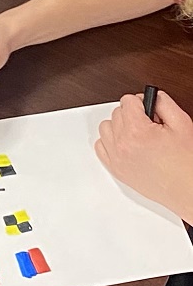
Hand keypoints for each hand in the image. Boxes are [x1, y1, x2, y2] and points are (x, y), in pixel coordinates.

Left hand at [96, 92, 192, 220]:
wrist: (186, 189)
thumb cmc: (185, 163)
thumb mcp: (182, 124)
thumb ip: (164, 104)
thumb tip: (151, 96)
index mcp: (137, 131)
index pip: (127, 101)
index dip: (142, 103)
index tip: (149, 110)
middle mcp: (122, 144)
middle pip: (116, 113)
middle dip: (133, 115)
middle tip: (149, 124)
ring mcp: (116, 158)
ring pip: (106, 128)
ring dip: (119, 127)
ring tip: (138, 134)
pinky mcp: (115, 169)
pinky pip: (100, 147)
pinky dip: (110, 142)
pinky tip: (126, 144)